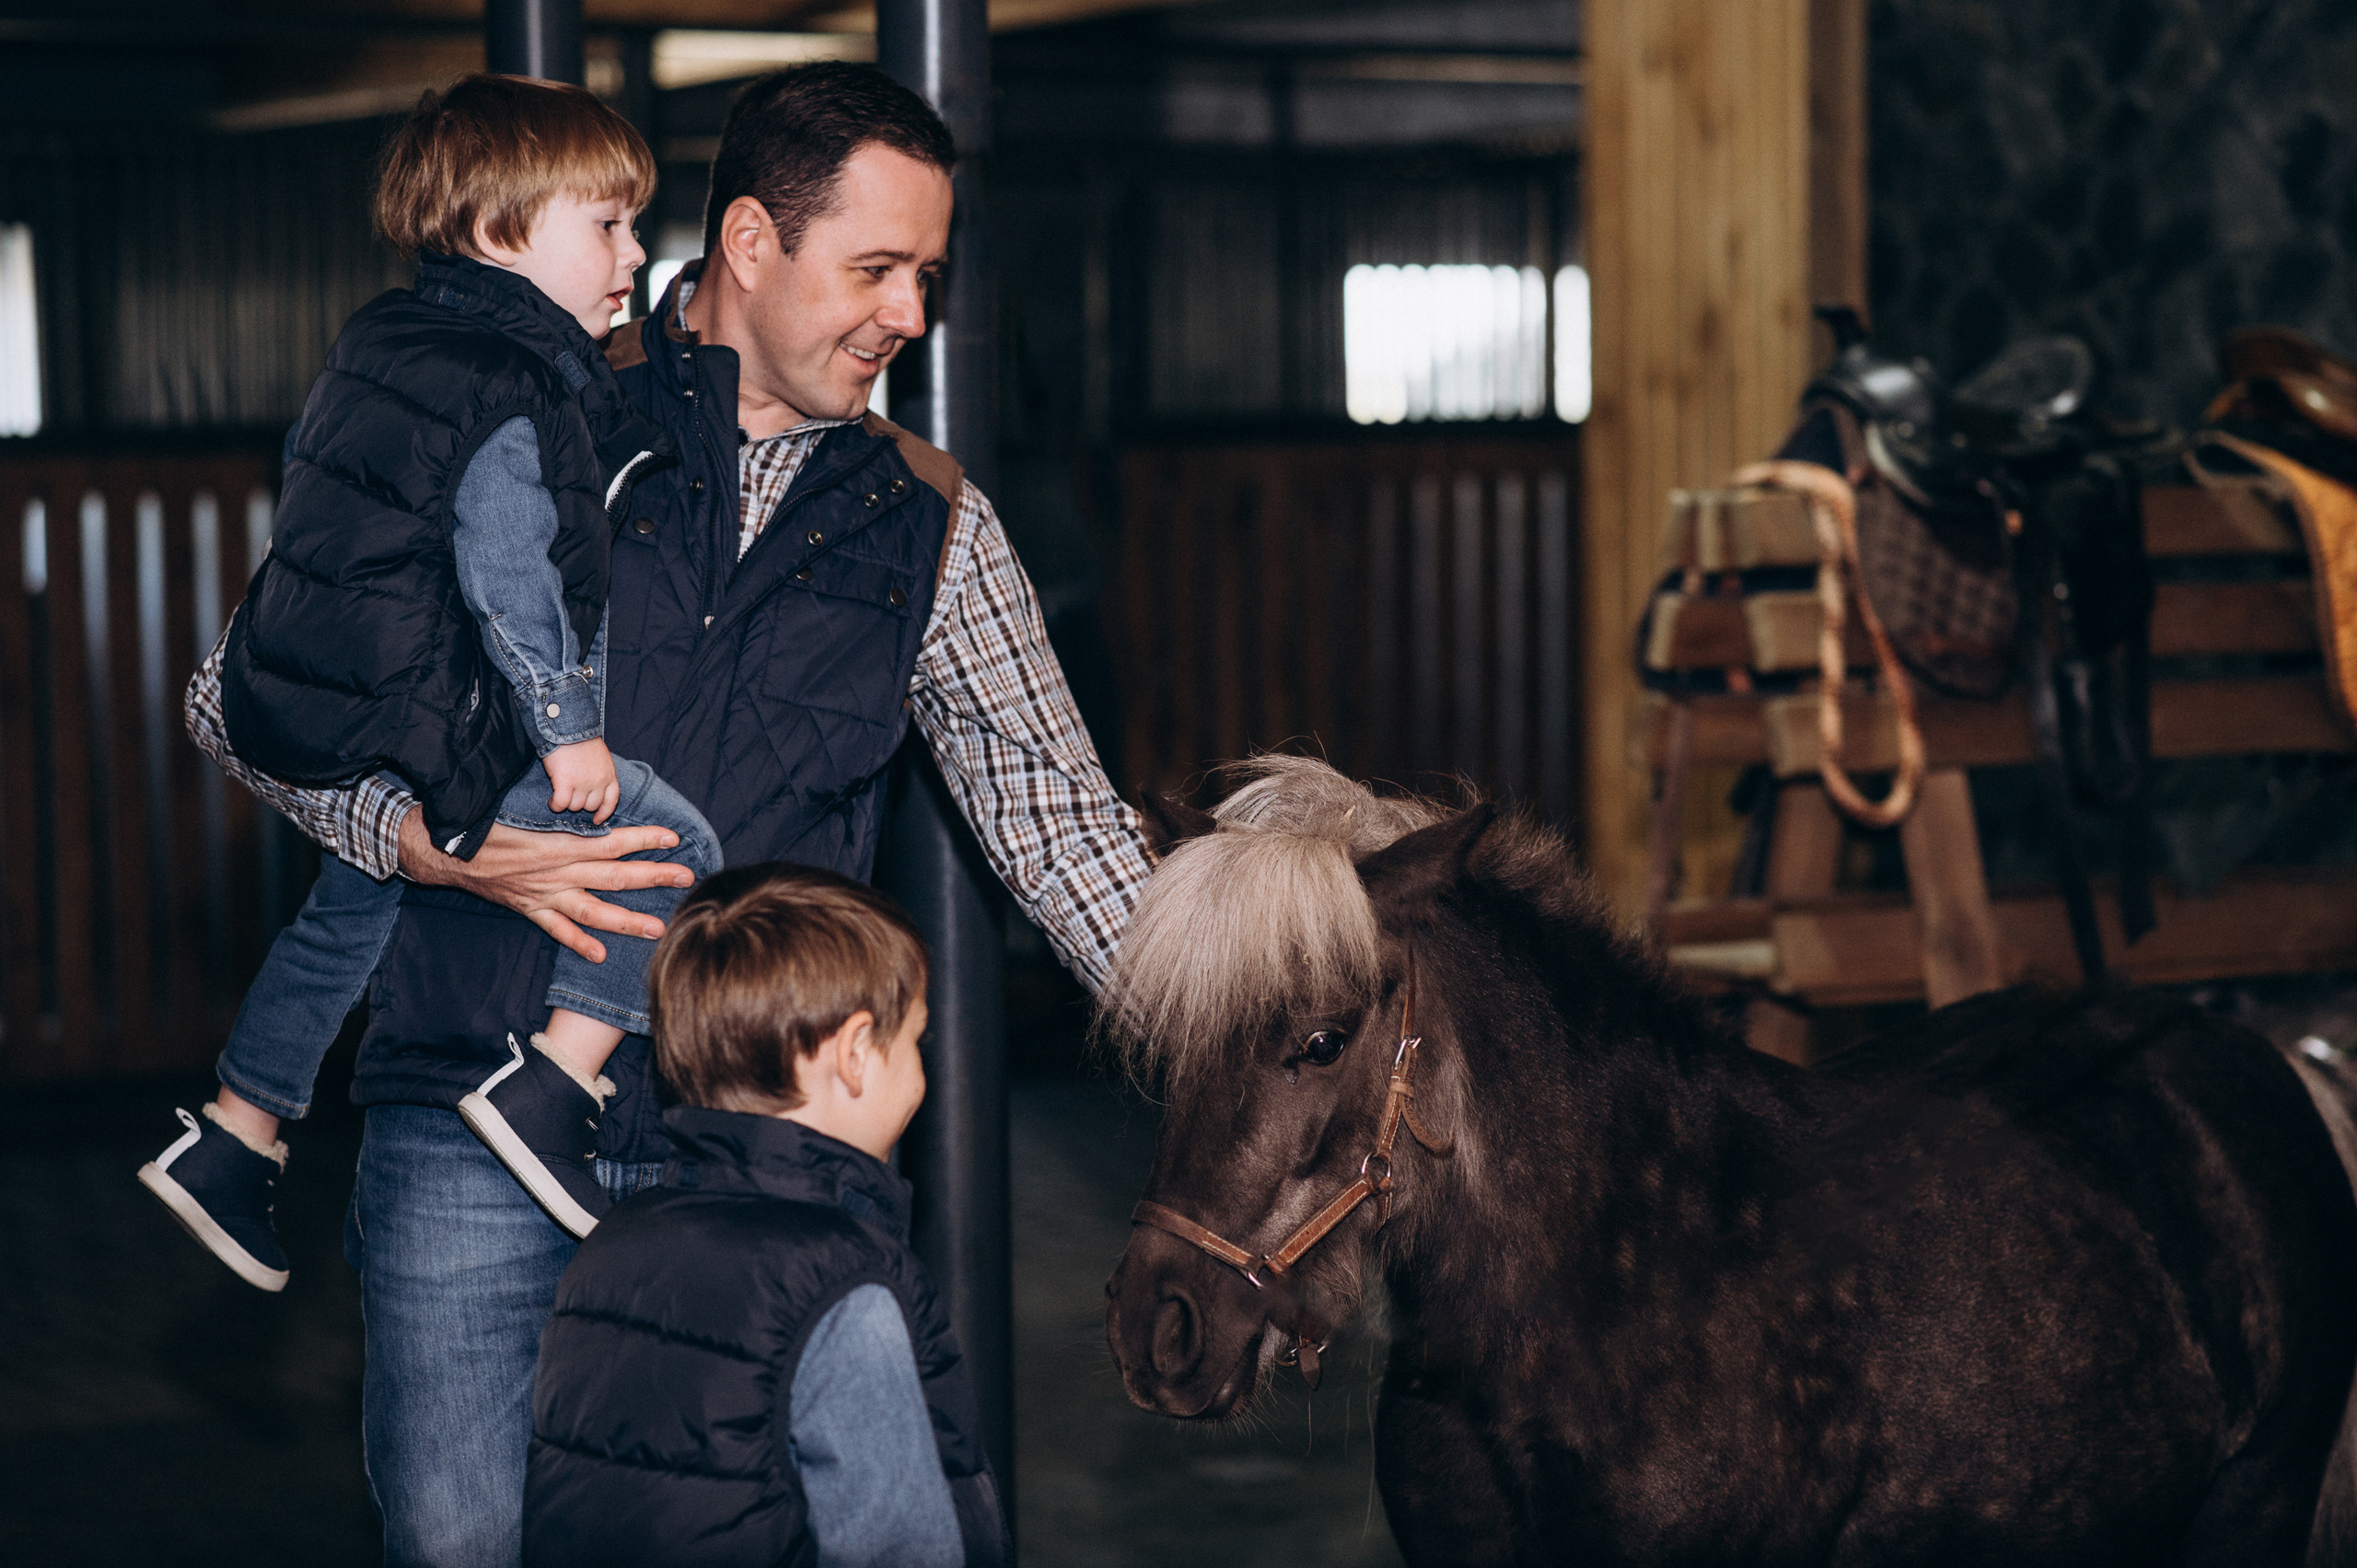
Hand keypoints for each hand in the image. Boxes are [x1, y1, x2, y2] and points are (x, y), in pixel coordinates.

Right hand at [398, 807, 694, 962]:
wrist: (444, 851)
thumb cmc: (486, 823)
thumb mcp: (523, 810)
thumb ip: (559, 814)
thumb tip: (589, 803)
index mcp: (558, 845)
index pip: (611, 842)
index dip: (644, 840)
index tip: (674, 838)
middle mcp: (557, 873)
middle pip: (614, 877)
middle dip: (652, 877)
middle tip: (686, 878)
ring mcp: (545, 895)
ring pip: (594, 911)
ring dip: (627, 920)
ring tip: (657, 928)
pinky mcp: (530, 909)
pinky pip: (558, 930)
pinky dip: (579, 943)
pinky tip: (602, 955)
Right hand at [545, 737, 620, 823]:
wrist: (567, 727)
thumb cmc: (580, 739)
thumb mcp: (599, 757)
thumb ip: (599, 773)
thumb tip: (591, 790)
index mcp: (609, 774)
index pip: (611, 801)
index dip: (604, 813)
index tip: (597, 819)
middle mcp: (599, 781)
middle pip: (590, 806)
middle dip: (579, 804)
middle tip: (569, 795)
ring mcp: (583, 783)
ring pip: (575, 806)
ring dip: (565, 803)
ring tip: (558, 794)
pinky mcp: (566, 783)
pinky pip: (560, 804)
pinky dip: (554, 805)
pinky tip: (551, 801)